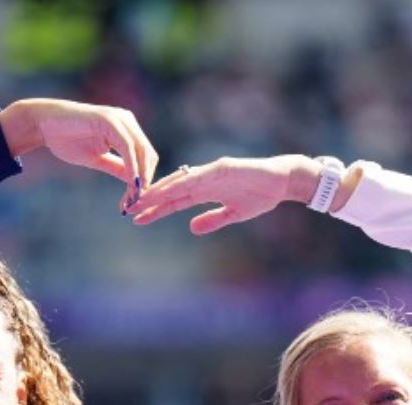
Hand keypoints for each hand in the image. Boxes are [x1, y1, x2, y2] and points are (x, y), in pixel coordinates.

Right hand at [0, 99, 158, 208]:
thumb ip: (118, 168)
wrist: (44, 125)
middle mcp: (127, 121)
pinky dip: (131, 166)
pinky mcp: (109, 120)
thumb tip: (136, 183)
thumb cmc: (67, 140)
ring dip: (140, 177)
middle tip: (136, 202)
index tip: (136, 201)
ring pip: (141, 151)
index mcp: (126, 129)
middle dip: (145, 181)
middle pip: (148, 154)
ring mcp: (119, 118)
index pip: (146, 156)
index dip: (145, 179)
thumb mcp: (98, 159)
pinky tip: (131, 183)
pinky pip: (127, 146)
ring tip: (133, 197)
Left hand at [129, 154, 325, 233]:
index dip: (155, 209)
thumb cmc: (260, 195)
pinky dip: (184, 182)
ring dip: (161, 191)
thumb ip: (212, 220)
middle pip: (171, 190)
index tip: (137, 218)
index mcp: (204, 190)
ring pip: (181, 181)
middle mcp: (203, 179)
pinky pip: (200, 176)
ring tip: (142, 199)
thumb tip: (191, 229)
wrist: (282, 181)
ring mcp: (212, 172)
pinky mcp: (224, 168)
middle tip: (129, 209)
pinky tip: (170, 189)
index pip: (174, 201)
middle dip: (151, 200)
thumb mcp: (233, 214)